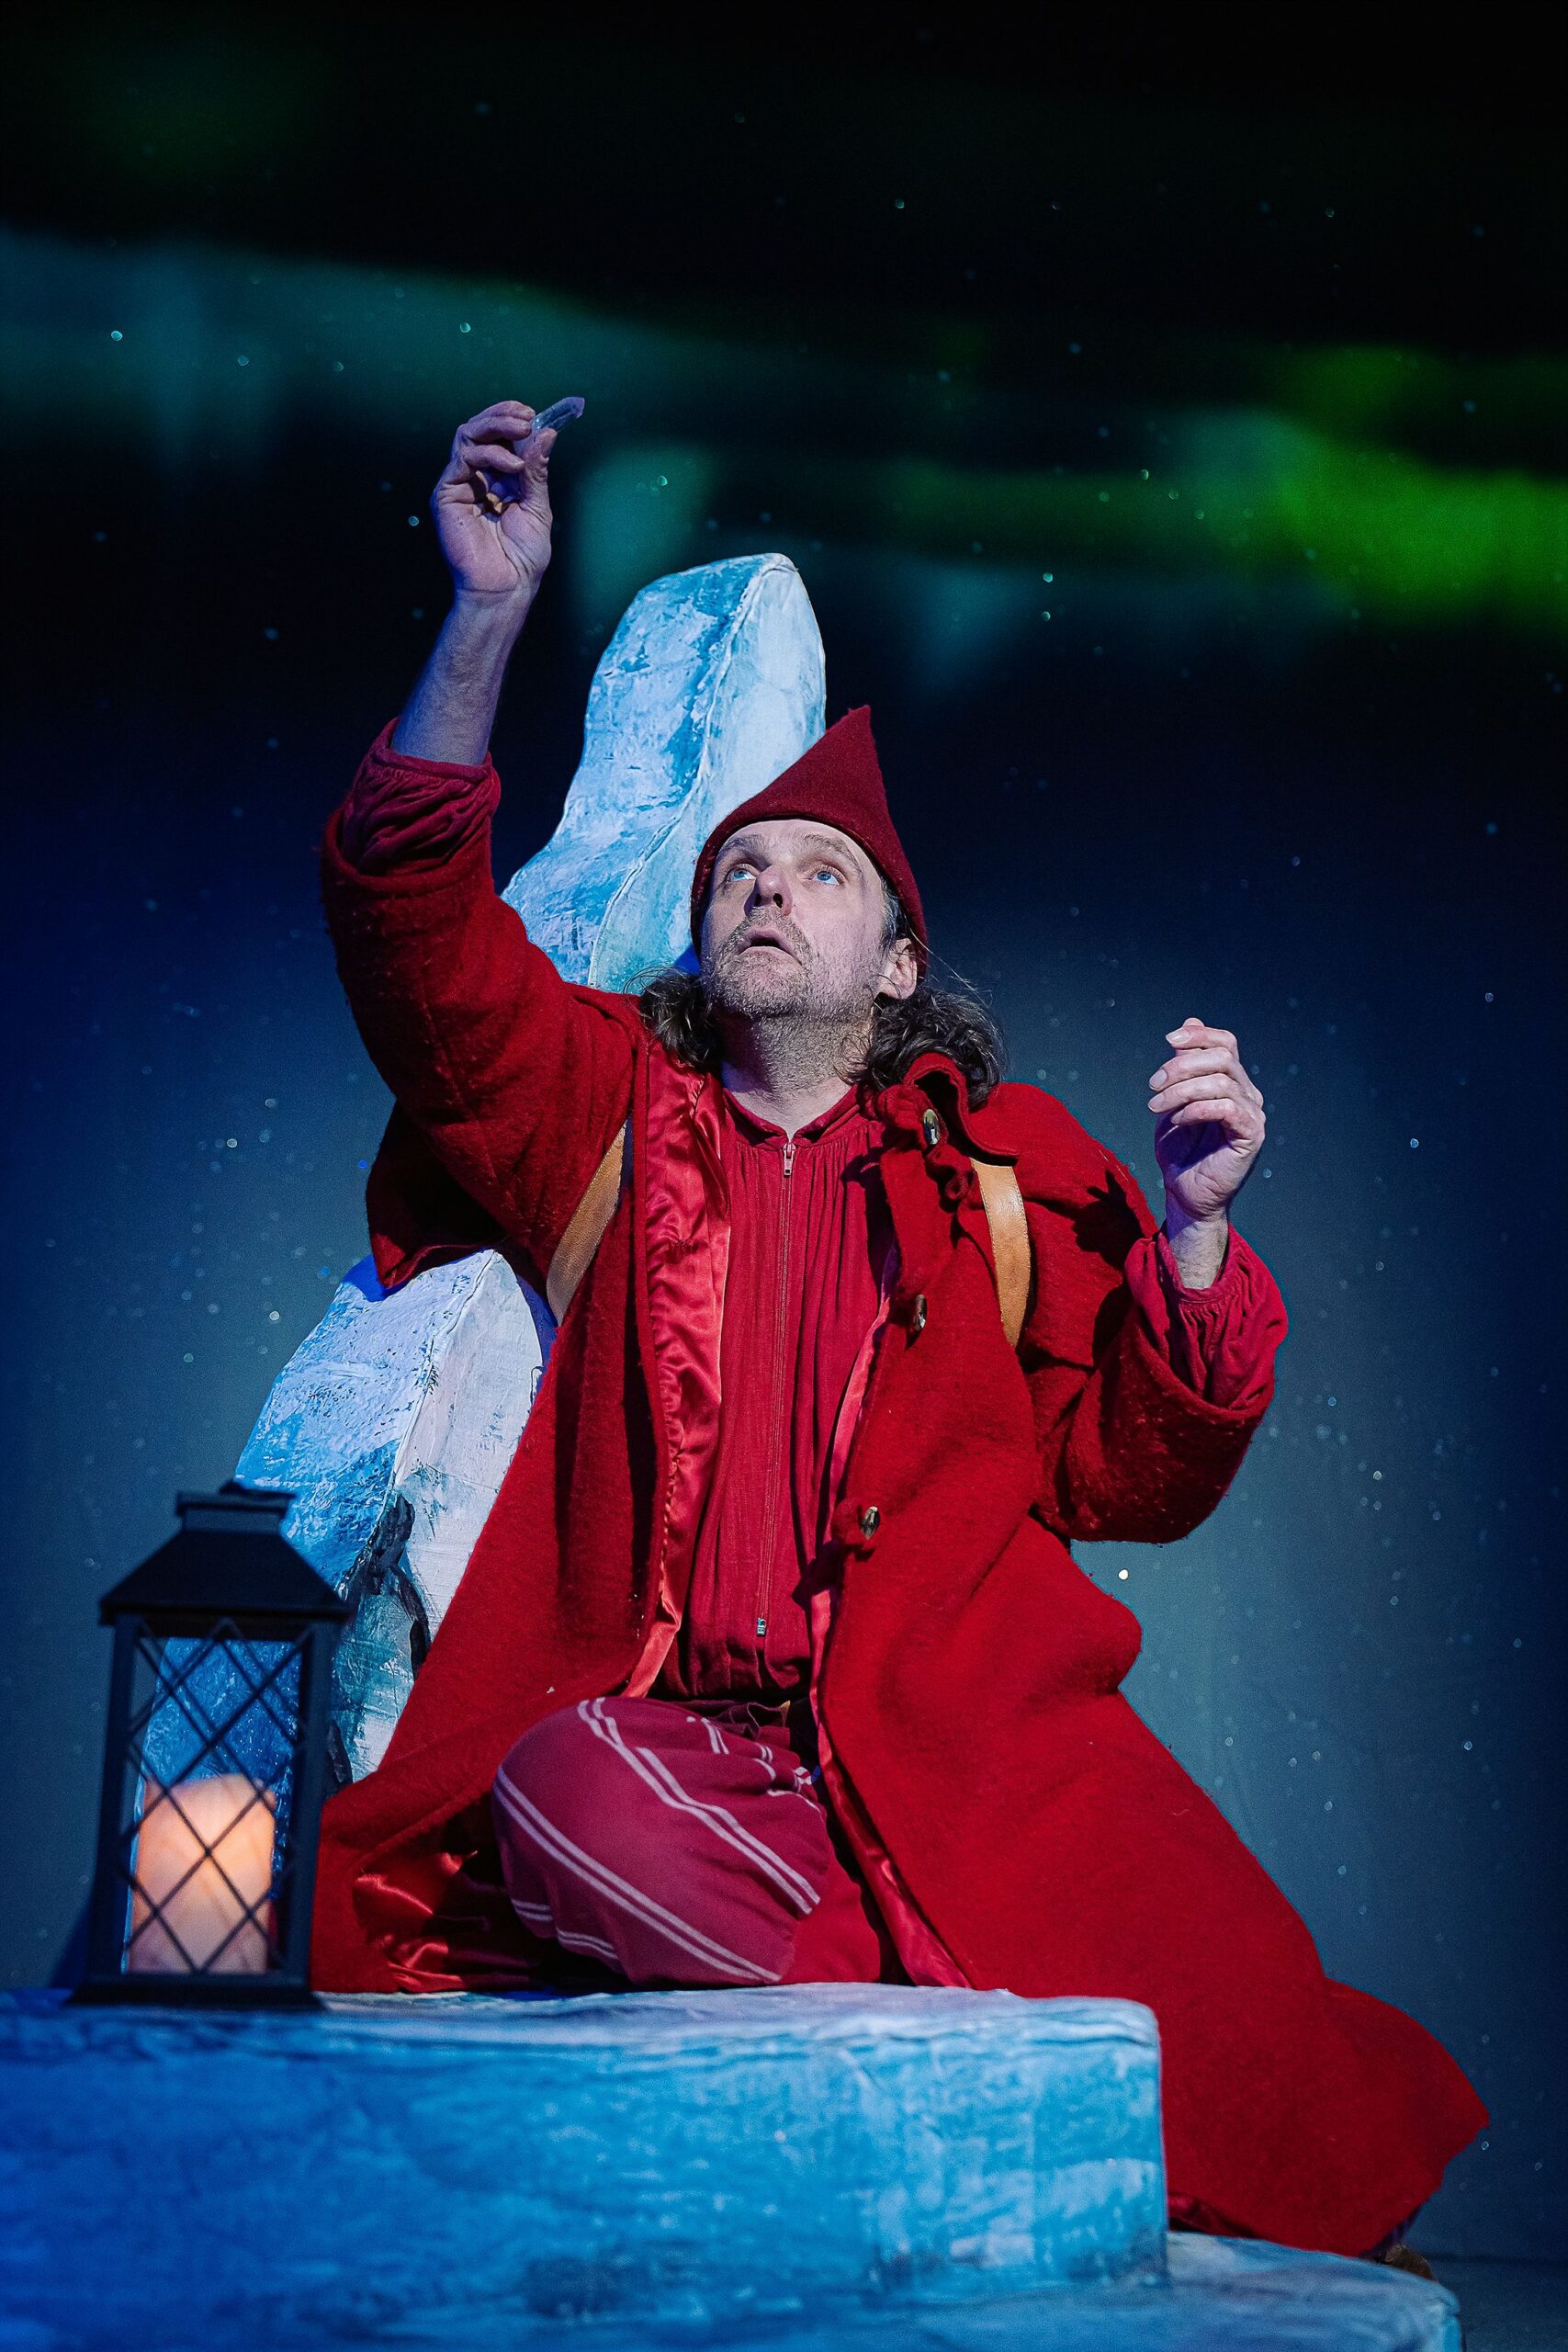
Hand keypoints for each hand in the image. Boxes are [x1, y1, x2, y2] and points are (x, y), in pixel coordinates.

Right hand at [431, 400, 555, 605]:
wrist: (506, 587)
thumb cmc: (523, 557)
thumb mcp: (538, 507)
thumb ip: (537, 471)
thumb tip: (545, 433)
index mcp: (496, 481)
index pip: (497, 438)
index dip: (511, 421)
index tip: (532, 414)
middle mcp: (475, 479)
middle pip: (478, 430)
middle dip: (502, 417)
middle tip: (525, 416)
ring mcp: (459, 485)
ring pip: (467, 435)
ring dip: (496, 427)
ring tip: (522, 431)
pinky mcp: (447, 494)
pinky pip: (463, 458)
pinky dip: (490, 455)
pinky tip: (513, 467)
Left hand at [1148, 1015, 1265, 1249]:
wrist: (1184, 1195)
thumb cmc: (1180, 1152)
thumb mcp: (1173, 1101)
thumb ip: (1183, 1065)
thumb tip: (1190, 1021)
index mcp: (1233, 1083)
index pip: (1226, 1043)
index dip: (1199, 1036)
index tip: (1168, 1040)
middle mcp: (1248, 1095)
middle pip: (1223, 1057)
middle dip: (1181, 1066)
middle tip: (1153, 1085)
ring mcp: (1253, 1115)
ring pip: (1221, 1081)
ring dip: (1181, 1089)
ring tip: (1156, 1106)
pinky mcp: (1251, 1135)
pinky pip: (1226, 1107)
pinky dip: (1195, 1108)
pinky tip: (1177, 1121)